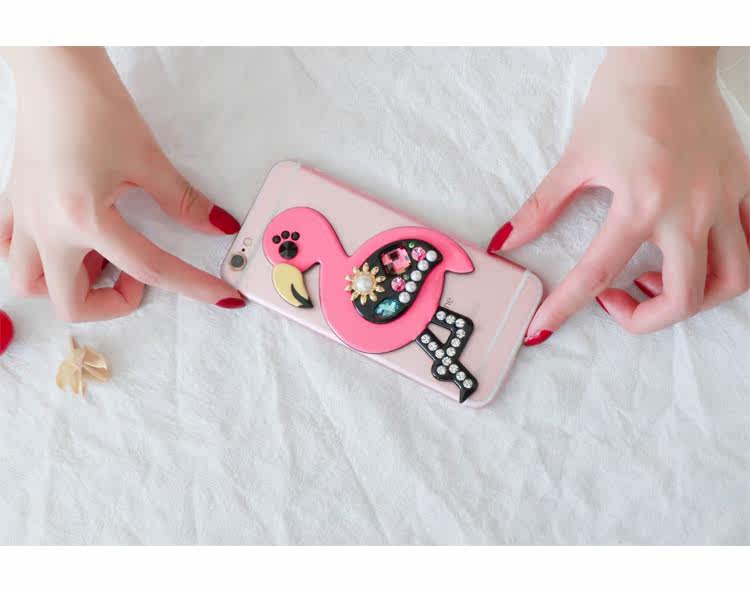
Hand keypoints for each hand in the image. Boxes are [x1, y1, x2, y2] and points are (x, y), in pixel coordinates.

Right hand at [0, 48, 245, 321]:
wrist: (54, 67)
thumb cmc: (95, 106)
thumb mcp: (148, 159)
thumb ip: (183, 202)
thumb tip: (217, 226)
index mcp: (84, 217)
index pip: (149, 270)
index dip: (194, 287)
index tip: (223, 298)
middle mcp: (46, 227)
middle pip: (70, 303)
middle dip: (111, 303)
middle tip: (136, 276)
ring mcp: (23, 218)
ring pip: (29, 284)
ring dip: (67, 285)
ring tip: (98, 257)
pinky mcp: (13, 202)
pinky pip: (9, 250)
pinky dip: (34, 260)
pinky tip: (62, 243)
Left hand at [489, 48, 749, 344]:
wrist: (667, 58)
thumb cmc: (621, 102)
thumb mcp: (575, 159)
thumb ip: (541, 207)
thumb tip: (508, 242)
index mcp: (641, 202)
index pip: (597, 272)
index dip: (565, 307)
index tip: (544, 326)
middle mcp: (689, 209)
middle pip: (684, 297)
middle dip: (644, 319)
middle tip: (614, 301)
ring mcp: (724, 200)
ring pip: (732, 280)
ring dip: (693, 298)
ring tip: (655, 283)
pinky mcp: (743, 187)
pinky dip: (727, 265)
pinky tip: (692, 256)